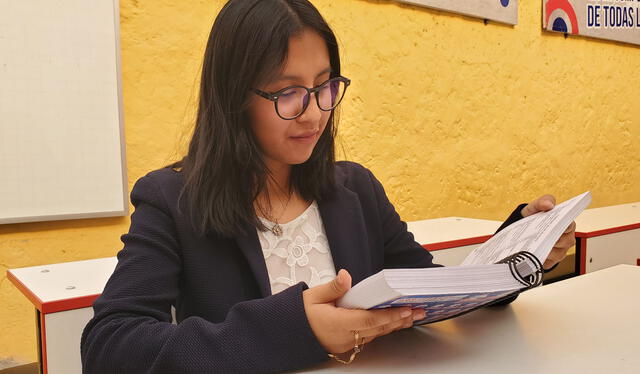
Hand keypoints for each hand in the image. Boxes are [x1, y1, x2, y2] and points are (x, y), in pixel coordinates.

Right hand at [302, 269, 425, 353]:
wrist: (288, 333)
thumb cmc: (299, 314)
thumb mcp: (313, 296)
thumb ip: (333, 287)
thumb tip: (345, 275)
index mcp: (337, 323)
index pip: (369, 320)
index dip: (389, 315)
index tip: (405, 310)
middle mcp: (344, 337)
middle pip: (377, 329)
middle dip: (399, 320)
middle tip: (418, 311)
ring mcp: (346, 344)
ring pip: (375, 334)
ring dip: (393, 325)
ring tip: (411, 316)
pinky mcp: (346, 346)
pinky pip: (368, 337)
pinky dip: (381, 329)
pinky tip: (392, 322)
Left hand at [521, 194, 576, 269]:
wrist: (524, 229)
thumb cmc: (534, 217)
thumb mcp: (536, 206)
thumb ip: (543, 201)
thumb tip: (549, 204)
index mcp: (567, 223)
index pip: (569, 226)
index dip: (563, 227)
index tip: (554, 227)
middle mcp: (567, 238)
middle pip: (563, 242)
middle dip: (552, 240)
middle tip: (541, 238)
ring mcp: (561, 250)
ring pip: (557, 254)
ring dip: (546, 251)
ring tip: (535, 247)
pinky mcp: (552, 260)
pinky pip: (548, 263)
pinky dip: (541, 260)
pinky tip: (533, 255)